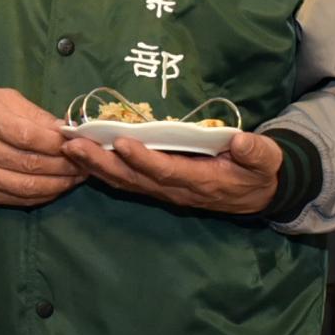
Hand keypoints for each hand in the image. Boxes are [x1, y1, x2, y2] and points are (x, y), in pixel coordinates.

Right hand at [0, 85, 79, 207]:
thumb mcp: (1, 96)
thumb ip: (35, 114)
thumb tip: (68, 130)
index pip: (29, 137)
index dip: (59, 144)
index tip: (82, 142)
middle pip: (31, 165)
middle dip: (66, 166)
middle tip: (88, 162)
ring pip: (27, 188)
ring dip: (59, 185)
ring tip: (78, 176)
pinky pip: (17, 199)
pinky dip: (42, 195)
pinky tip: (57, 186)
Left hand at [64, 128, 281, 216]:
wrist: (256, 193)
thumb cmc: (258, 172)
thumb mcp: (266, 160)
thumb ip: (256, 152)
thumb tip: (241, 140)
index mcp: (202, 181)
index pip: (167, 171)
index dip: (144, 159)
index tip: (122, 143)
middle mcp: (176, 189)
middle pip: (134, 179)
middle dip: (104, 163)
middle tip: (75, 146)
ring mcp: (164, 190)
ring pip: (125, 182)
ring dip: (96, 166)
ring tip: (69, 147)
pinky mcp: (158, 186)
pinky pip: (126, 181)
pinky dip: (103, 170)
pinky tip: (82, 156)